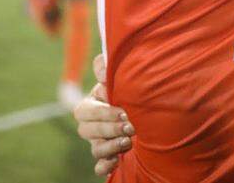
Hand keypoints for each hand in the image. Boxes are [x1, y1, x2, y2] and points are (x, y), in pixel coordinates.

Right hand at [73, 54, 133, 176]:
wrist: (149, 107)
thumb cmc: (128, 88)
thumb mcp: (117, 75)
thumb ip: (105, 66)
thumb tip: (101, 70)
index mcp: (91, 105)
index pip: (85, 111)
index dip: (102, 113)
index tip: (123, 111)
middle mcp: (92, 126)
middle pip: (87, 131)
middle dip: (109, 129)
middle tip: (130, 126)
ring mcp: (100, 142)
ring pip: (95, 149)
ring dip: (110, 146)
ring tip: (128, 141)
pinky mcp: (110, 157)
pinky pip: (100, 167)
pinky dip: (105, 166)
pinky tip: (116, 162)